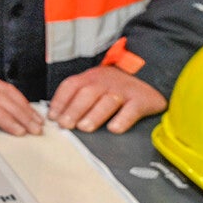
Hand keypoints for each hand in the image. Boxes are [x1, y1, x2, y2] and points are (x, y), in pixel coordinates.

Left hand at [49, 65, 166, 132]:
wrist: (150, 73)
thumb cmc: (114, 86)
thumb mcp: (94, 84)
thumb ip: (77, 97)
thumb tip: (55, 116)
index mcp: (91, 78)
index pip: (71, 86)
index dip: (60, 101)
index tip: (53, 117)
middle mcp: (106, 82)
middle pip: (87, 93)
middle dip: (74, 109)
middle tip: (65, 125)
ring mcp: (124, 91)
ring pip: (107, 101)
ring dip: (94, 115)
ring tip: (84, 128)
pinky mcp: (141, 100)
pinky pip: (132, 109)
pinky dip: (123, 119)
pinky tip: (114, 129)